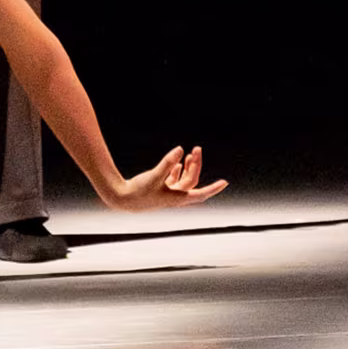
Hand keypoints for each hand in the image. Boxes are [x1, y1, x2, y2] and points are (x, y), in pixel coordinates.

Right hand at [109, 145, 227, 210]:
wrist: (122, 199)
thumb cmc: (138, 191)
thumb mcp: (154, 175)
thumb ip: (167, 162)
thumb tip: (180, 149)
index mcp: (177, 198)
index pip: (201, 193)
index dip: (213, 188)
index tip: (224, 183)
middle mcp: (175, 197)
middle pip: (192, 181)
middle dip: (196, 165)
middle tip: (197, 149)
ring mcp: (168, 194)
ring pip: (184, 181)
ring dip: (188, 168)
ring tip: (190, 155)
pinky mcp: (160, 191)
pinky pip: (174, 181)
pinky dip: (178, 172)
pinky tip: (178, 164)